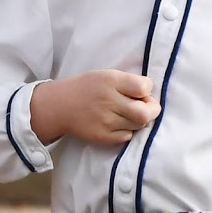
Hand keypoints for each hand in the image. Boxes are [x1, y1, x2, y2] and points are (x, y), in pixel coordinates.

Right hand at [30, 69, 160, 144]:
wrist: (59, 105)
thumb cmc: (88, 88)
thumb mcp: (107, 75)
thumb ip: (129, 83)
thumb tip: (150, 96)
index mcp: (111, 81)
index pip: (144, 87)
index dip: (147, 90)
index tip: (141, 92)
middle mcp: (109, 101)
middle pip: (145, 113)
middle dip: (152, 110)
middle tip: (146, 107)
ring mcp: (105, 121)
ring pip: (138, 125)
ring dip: (139, 120)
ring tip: (128, 114)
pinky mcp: (101, 136)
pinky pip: (126, 136)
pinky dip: (127, 130)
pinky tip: (118, 123)